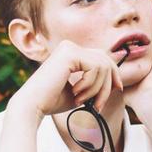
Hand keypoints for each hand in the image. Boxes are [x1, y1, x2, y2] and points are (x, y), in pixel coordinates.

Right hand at [8, 39, 123, 117]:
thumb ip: (93, 83)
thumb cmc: (52, 101)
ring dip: (97, 88)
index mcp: (70, 53)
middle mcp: (69, 46)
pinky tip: (76, 93)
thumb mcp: (79, 90)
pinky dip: (90, 85)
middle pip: (105, 60)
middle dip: (108, 83)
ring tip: (82, 100)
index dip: (113, 73)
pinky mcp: (69, 53)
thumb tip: (115, 83)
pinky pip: (95, 68)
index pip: (101, 58)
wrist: (33, 105)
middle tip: (99, 103)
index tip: (118, 88)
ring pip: (102, 66)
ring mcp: (69, 48)